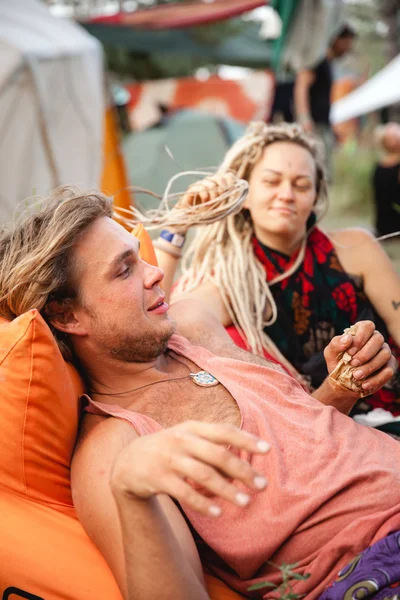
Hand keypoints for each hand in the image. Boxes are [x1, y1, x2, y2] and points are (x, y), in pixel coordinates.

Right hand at [110, 420, 268, 517]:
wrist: (128, 461)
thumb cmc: (169, 450)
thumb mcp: (188, 439)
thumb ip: (213, 448)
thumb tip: (244, 466)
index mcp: (192, 428)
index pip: (224, 431)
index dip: (246, 439)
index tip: (268, 450)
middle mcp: (181, 440)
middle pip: (217, 454)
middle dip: (242, 470)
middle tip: (262, 486)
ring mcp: (168, 459)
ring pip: (203, 475)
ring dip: (227, 490)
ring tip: (246, 503)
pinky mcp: (157, 478)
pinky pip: (184, 493)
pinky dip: (202, 503)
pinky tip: (217, 512)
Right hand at [176, 173, 238, 211]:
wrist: (188, 221)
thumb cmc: (204, 216)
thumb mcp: (220, 212)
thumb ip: (230, 205)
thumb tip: (241, 199)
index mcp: (218, 188)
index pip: (227, 176)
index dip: (230, 179)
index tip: (231, 187)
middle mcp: (209, 185)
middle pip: (219, 177)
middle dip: (222, 187)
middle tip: (221, 197)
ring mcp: (200, 186)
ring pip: (210, 182)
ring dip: (213, 194)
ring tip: (211, 203)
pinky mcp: (191, 190)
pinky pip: (200, 187)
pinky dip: (205, 195)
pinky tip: (205, 201)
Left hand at [324, 320, 396, 394]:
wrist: (342, 382)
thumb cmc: (337, 362)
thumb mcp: (330, 352)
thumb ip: (336, 343)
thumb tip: (348, 339)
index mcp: (362, 332)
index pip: (367, 326)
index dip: (360, 338)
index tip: (350, 352)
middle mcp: (376, 340)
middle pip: (378, 339)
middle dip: (365, 353)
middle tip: (353, 363)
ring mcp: (384, 353)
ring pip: (385, 355)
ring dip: (370, 367)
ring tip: (356, 375)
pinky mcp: (389, 367)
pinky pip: (388, 371)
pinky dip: (376, 379)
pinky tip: (364, 385)